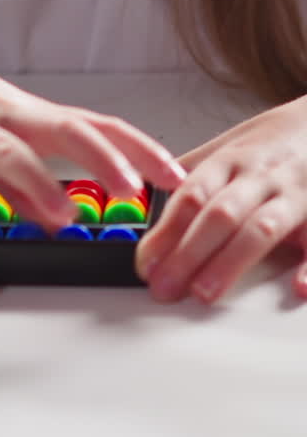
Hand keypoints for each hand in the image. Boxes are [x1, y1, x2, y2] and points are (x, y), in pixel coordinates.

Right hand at [0, 29, 185, 256]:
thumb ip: (22, 184)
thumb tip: (59, 217)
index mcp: (28, 115)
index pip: (97, 125)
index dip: (139, 149)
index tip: (176, 177)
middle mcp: (4, 114)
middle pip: (66, 127)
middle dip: (104, 156)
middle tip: (135, 190)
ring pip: (6, 148)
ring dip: (36, 179)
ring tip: (62, 213)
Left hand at [135, 95, 306, 303]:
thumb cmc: (274, 143)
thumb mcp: (229, 146)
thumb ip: (192, 173)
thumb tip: (148, 201)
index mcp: (230, 161)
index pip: (191, 195)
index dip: (165, 231)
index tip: (145, 262)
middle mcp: (260, 177)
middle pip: (220, 214)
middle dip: (188, 252)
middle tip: (164, 286)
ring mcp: (295, 194)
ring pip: (261, 228)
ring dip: (231, 261)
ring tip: (205, 293)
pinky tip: (298, 287)